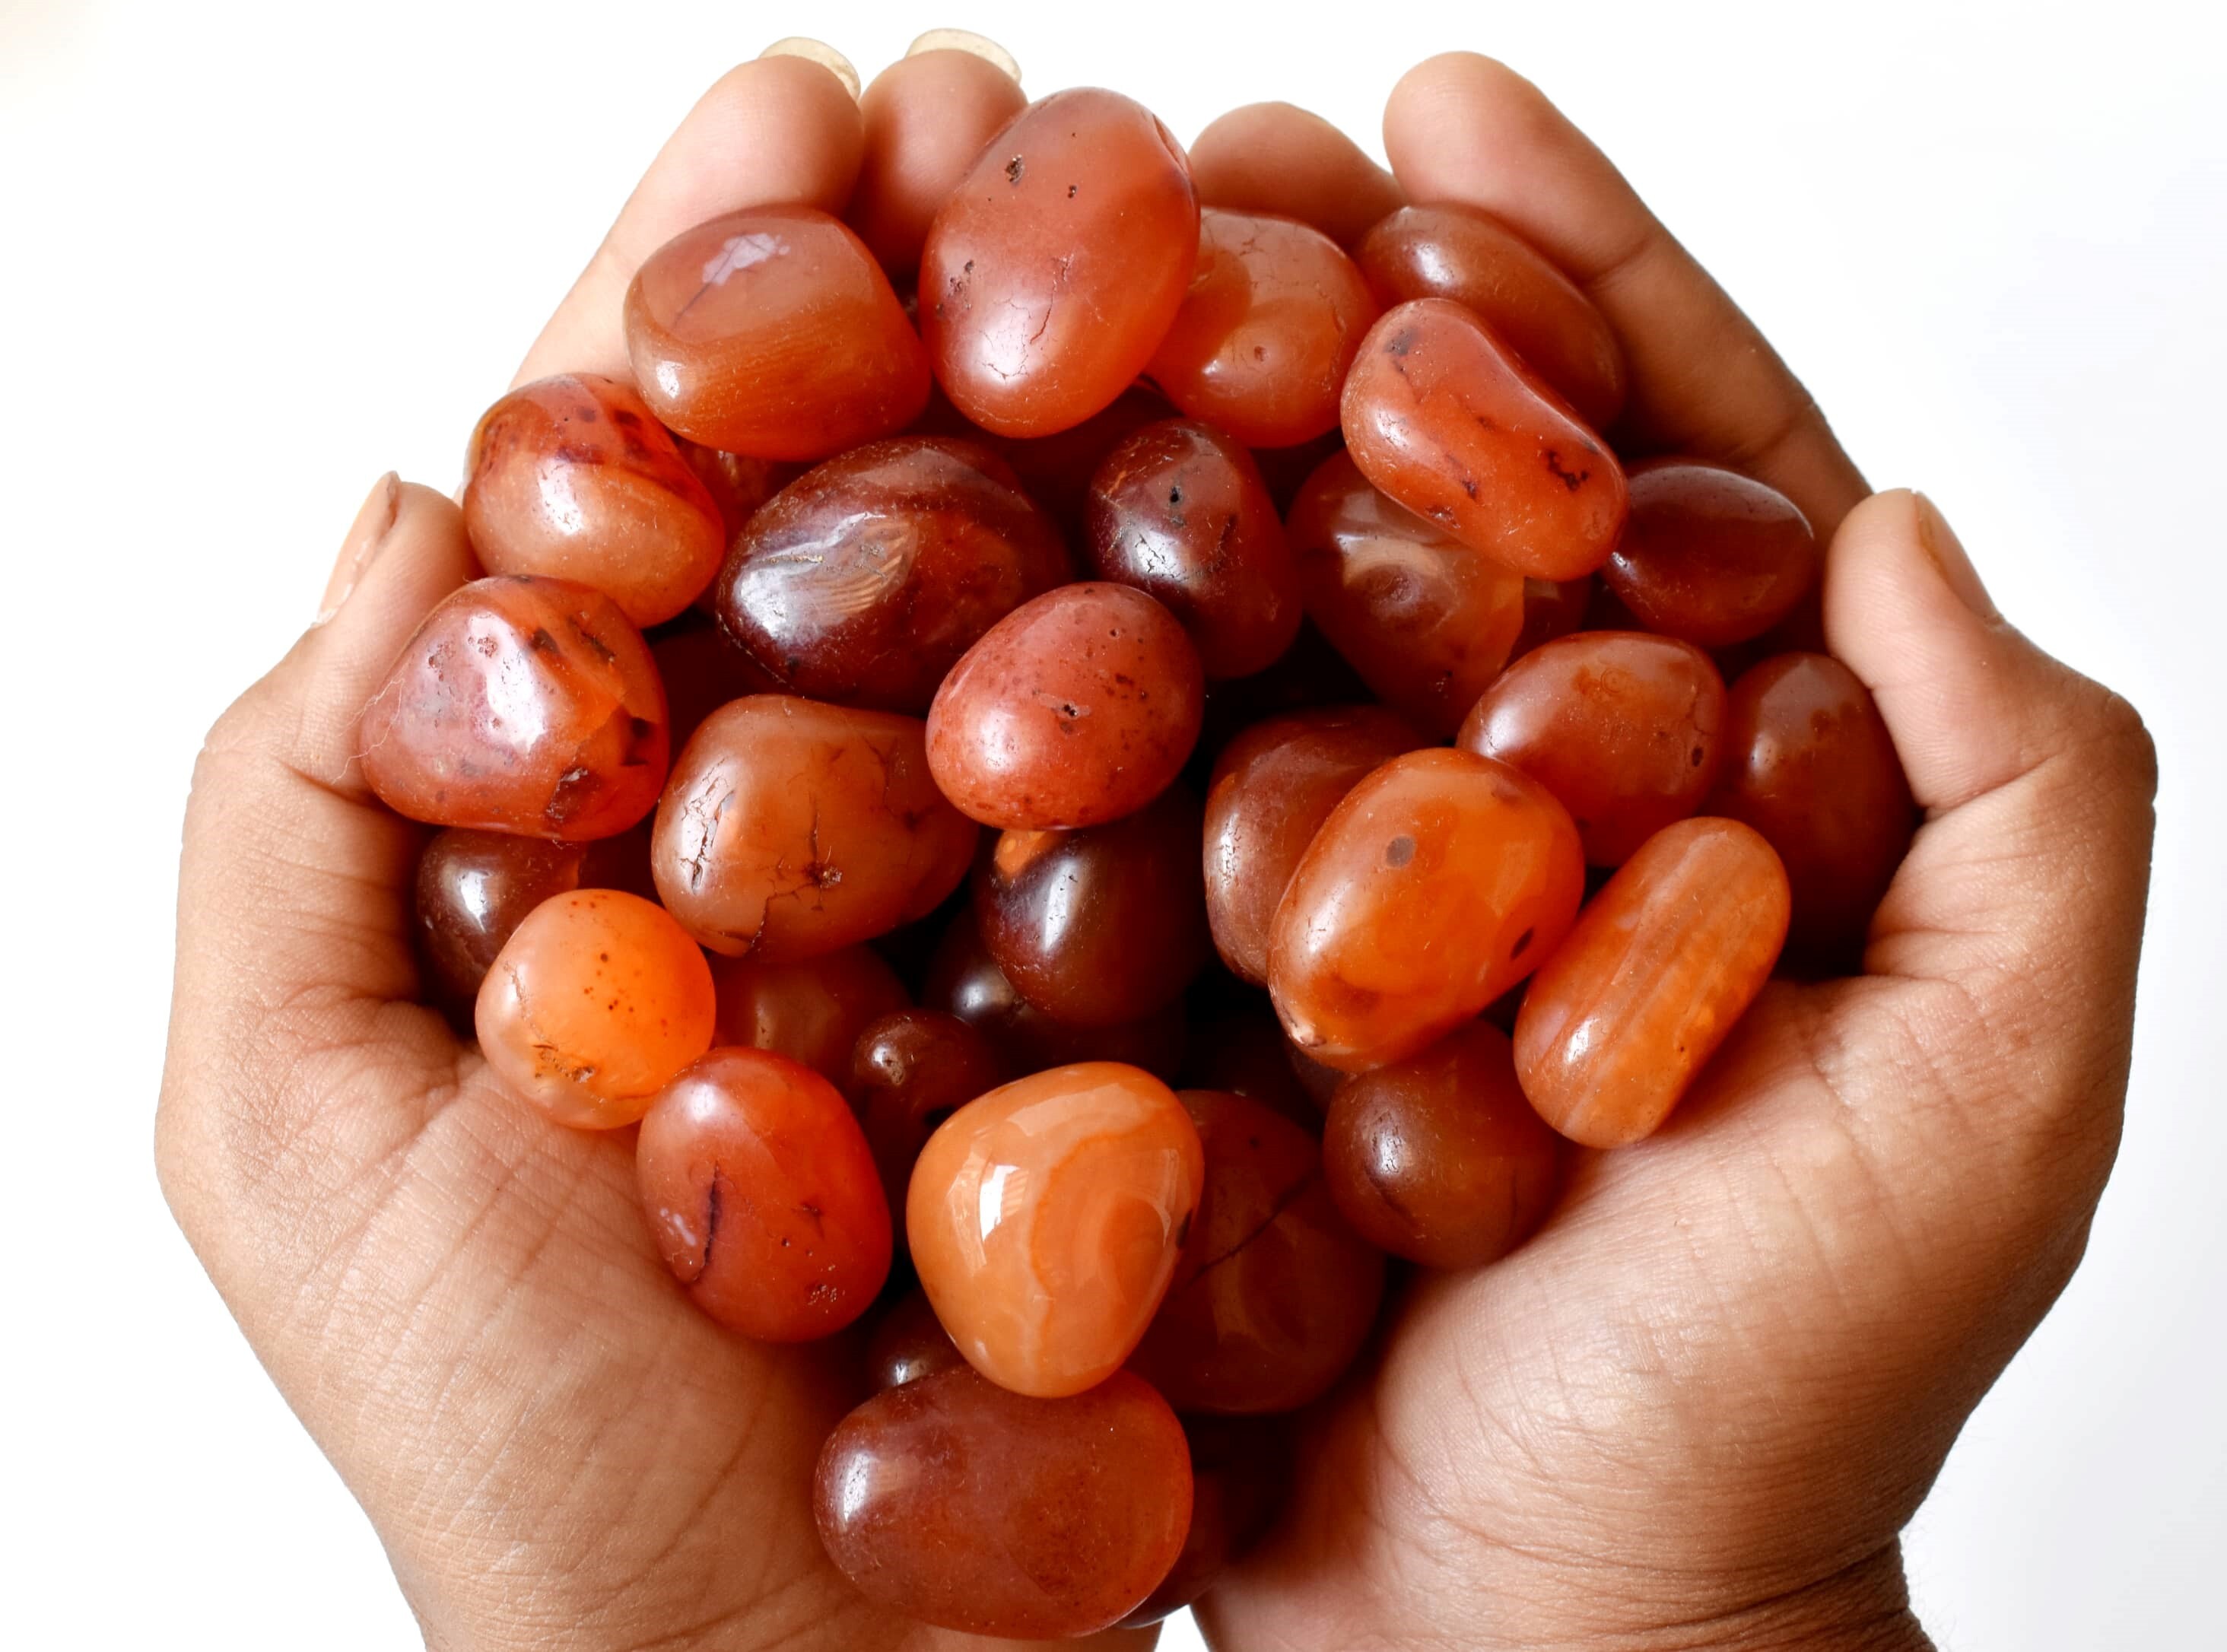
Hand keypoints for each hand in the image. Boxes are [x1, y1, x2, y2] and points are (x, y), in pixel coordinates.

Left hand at [156, 43, 1148, 1651]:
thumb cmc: (531, 1455)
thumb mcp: (294, 1132)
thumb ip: (300, 804)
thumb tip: (413, 496)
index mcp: (602, 821)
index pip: (647, 491)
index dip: (711, 287)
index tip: (800, 101)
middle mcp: (817, 832)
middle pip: (874, 500)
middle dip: (938, 280)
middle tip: (1019, 99)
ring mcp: (1007, 905)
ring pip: (1057, 601)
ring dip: (1117, 393)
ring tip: (1190, 193)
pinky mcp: (1166, 1015)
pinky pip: (1213, 780)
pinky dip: (1258, 616)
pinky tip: (1310, 452)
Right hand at [1188, 57, 2154, 1651]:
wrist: (1533, 1644)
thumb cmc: (1777, 1402)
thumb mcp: (1994, 1103)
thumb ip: (2024, 802)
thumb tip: (1892, 528)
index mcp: (1725, 789)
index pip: (1669, 470)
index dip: (1573, 276)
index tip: (1448, 108)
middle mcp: (1528, 807)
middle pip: (1435, 500)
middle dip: (1328, 306)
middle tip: (1202, 151)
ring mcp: (1350, 888)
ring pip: (1266, 616)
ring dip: (1171, 440)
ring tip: (1062, 278)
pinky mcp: (1201, 994)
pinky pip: (1135, 799)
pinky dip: (1065, 665)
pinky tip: (975, 532)